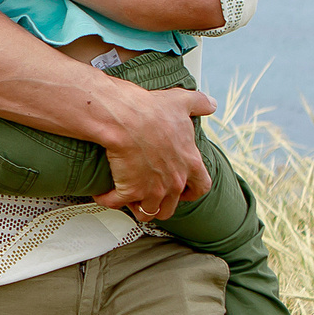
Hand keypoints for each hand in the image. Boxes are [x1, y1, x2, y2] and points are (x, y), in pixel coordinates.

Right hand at [90, 86, 214, 221]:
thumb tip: (211, 104)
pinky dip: (107, 199)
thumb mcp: (182, 102)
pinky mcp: (129, 191)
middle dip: (161, 205)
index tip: (183, 191)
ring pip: (147, 212)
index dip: (191, 192)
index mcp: (190, 164)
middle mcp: (174, 182)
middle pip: (170, 208)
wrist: (127, 117)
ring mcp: (152, 190)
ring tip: (128, 198)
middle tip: (152, 197)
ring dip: (136, 206)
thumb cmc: (152, 111)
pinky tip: (102, 193)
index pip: (201, 188)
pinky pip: (115, 203)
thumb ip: (199, 104)